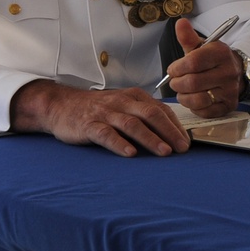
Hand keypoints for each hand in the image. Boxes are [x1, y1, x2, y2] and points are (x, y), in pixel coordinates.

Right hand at [9, 80, 188, 157]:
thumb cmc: (100, 109)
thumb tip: (171, 133)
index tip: (187, 142)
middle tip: (182, 148)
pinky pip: (106, 134)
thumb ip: (144, 115)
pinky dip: (119, 144)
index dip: (176, 126)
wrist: (62, 105)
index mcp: (135, 97)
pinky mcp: (89, 125)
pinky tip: (130, 153)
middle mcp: (122, 102)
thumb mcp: (124, 106)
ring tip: (164, 151)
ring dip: (150, 138)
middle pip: (151, 115)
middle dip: (169, 132)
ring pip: (131, 124)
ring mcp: (105, 113)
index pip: (160, 110)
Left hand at [166, 17, 242, 115]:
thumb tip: (180, 22)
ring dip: (183, 96)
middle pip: (192, 83)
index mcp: (221, 53)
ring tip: (183, 91)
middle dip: (177, 84)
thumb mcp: (200, 46)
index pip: (192, 63)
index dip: (176, 68)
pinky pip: (203, 111)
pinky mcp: (229, 105)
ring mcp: (230, 90)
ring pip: (196, 100)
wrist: (234, 72)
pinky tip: (195, 98)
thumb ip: (188, 37)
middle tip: (175, 81)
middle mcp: (229, 72)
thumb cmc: (211, 59)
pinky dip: (193, 107)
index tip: (173, 70)